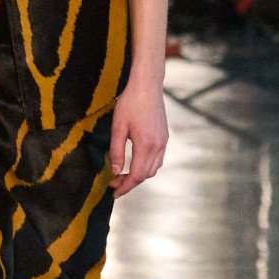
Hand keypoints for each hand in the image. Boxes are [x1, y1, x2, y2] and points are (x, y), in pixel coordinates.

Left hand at [109, 74, 168, 197]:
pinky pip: (158, 159)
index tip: (114, 192)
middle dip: (130, 183)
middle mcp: (158, 146)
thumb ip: (116, 151)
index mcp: (146, 145)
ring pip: (153, 168)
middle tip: (114, 183)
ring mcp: (164, 142)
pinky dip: (147, 166)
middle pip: (146, 175)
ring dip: (139, 175)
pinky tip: (135, 162)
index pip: (136, 175)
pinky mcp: (164, 136)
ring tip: (122, 174)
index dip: (125, 187)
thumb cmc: (130, 103)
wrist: (147, 85)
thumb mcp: (118, 127)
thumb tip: (115, 171)